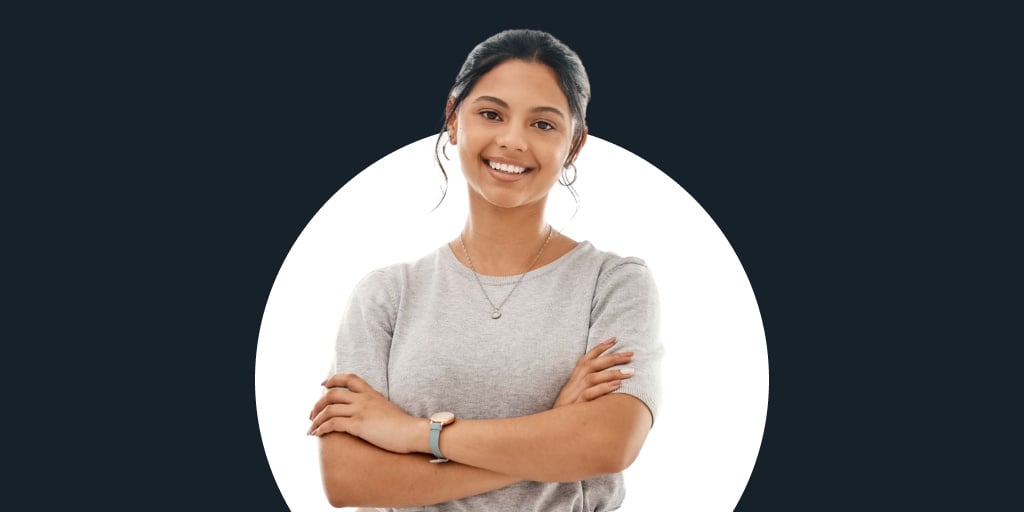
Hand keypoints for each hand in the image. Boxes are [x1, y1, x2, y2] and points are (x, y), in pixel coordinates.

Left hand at [308, 373, 424, 453]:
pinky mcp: (359, 425)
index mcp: (371, 393)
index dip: (333, 379)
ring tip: (311, 428)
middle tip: (311, 414)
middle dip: (317, 404)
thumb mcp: (387, 408)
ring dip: (316, 419)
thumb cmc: (404, 425)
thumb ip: (375, 405)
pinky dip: (322, 428)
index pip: (349, 378)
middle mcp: (363, 399)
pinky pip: (333, 423)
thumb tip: (367, 412)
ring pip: (329, 409)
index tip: (323, 384)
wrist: (412, 432)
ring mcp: (360, 411)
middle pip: (332, 394)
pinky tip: (318, 434)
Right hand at [553, 337, 633, 407]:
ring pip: (593, 377)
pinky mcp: (576, 405)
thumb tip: (608, 380)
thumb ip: (587, 385)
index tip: (615, 339)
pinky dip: (603, 388)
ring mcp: (575, 393)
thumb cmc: (566, 410)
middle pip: (593, 364)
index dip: (600, 347)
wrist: (551, 425)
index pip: (587, 358)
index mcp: (574, 378)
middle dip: (613, 357)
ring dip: (612, 373)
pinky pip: (590, 394)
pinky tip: (617, 386)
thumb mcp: (574, 394)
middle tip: (631, 355)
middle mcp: (574, 382)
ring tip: (630, 372)